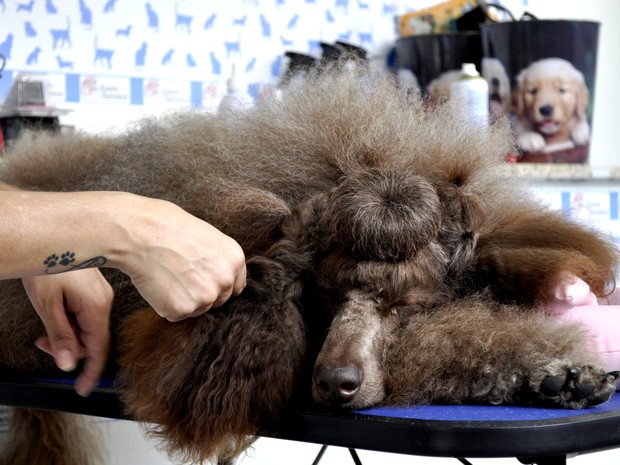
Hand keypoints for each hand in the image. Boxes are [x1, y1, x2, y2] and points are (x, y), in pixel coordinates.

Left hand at [22, 269, 113, 396]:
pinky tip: (56, 315)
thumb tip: (69, 363)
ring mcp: (101, 294)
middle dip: (70, 348)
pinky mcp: (95, 289)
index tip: (82, 389)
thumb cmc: (48, 264)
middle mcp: (104, 301)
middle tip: (43, 345)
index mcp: (97, 306)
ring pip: (88, 327)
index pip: (98, 349)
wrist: (51, 234)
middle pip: (92, 339)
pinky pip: (87, 314)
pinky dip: (71, 322)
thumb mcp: (48, 305)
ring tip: (45, 329)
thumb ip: (61, 336)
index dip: (91, 372)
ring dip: (68, 334)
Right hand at [121, 199, 246, 321]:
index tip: (202, 279)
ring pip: (197, 309)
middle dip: (201, 293)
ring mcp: (205, 297)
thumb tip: (222, 277)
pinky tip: (158, 284)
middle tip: (180, 275)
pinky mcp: (183, 309)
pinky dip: (165, 305)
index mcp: (235, 259)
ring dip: (184, 299)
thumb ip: (220, 260)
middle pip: (218, 300)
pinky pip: (176, 314)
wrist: (141, 232)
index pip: (235, 286)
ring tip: (168, 275)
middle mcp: (226, 280)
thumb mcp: (208, 237)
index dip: (217, 284)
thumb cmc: (169, 228)